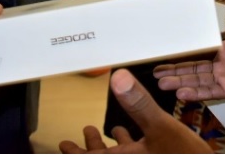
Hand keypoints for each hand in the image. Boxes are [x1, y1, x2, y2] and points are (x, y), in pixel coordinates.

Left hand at [58, 68, 211, 153]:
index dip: (75, 152)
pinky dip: (131, 146)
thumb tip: (117, 77)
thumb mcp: (162, 128)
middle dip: (91, 147)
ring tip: (106, 133)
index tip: (62, 144)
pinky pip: (137, 155)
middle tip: (80, 135)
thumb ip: (139, 104)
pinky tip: (136, 136)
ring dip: (111, 146)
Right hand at [154, 0, 224, 102]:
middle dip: (174, 70)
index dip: (182, 54)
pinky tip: (181, 94)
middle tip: (155, 72)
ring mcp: (224, 78)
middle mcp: (220, 64)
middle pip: (192, 68)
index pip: (198, 52)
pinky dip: (195, 93)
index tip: (166, 53)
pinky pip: (210, 92)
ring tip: (161, 84)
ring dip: (180, 82)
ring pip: (197, 80)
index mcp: (223, 48)